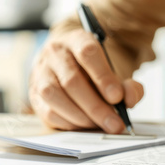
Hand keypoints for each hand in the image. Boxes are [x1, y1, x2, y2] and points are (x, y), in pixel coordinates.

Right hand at [29, 29, 143, 132]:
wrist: (71, 66)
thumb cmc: (95, 71)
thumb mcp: (117, 72)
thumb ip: (129, 86)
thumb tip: (130, 100)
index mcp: (77, 39)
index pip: (88, 53)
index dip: (103, 77)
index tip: (117, 97)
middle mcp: (55, 53)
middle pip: (72, 80)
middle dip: (96, 106)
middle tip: (115, 122)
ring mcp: (41, 73)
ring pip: (56, 96)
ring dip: (82, 116)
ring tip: (101, 124)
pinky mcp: (34, 94)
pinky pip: (48, 111)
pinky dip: (69, 122)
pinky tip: (86, 124)